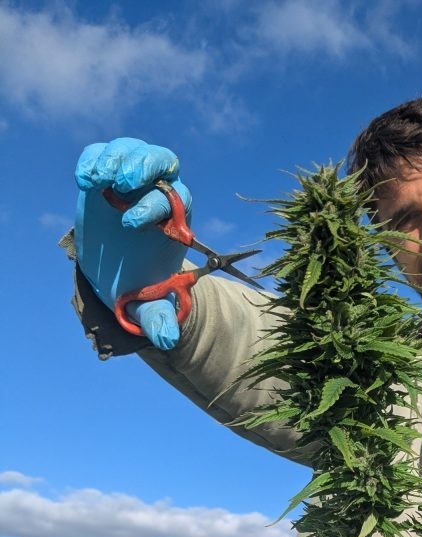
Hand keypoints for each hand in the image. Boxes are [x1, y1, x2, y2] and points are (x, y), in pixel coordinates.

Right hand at [74, 138, 191, 349]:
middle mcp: (159, 192)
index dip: (155, 208)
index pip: (176, 201)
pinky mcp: (106, 174)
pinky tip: (83, 180)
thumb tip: (168, 338)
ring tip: (97, 180)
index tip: (130, 225)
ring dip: (117, 157)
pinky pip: (104, 153)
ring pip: (134, 151)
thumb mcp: (147, 303)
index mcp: (176, 222)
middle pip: (163, 163)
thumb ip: (159, 317)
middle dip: (144, 167)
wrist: (116, 270)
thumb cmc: (138, 283)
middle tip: (120, 183)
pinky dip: (94, 158)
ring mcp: (132, 180)